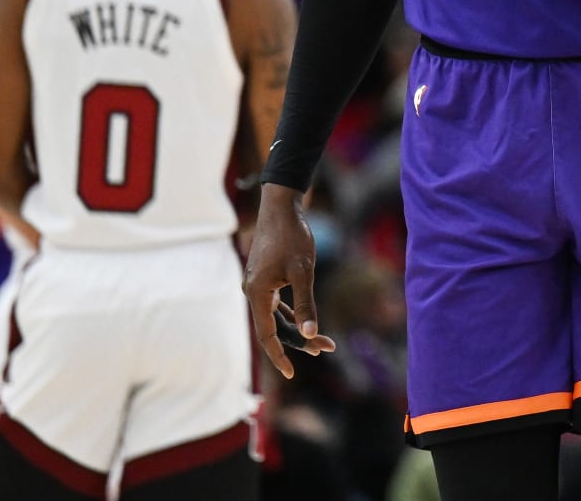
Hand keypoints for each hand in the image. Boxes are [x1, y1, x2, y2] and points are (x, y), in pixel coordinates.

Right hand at [243, 184, 335, 378]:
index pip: (267, 335)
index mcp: (257, 293)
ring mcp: (258, 285)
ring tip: (324, 341)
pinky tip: (304, 322)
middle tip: (327, 347)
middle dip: (299, 340)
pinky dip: (291, 314)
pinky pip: (276, 304)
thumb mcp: (303, 272)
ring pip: (277, 316)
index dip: (279, 356)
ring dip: (297, 328)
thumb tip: (309, 334)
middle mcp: (253, 291)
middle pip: (275, 327)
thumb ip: (305, 304)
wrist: (282, 206)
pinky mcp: (265, 278)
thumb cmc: (293, 236)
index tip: (291, 373)